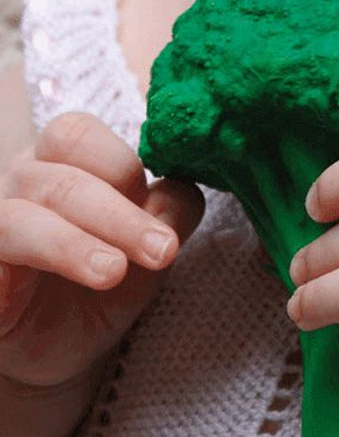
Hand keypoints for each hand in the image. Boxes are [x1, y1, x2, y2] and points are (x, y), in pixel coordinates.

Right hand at [0, 113, 203, 388]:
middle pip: (62, 179)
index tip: (160, 210)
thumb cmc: (105, 274)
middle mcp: (21, 183)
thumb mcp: (150, 245)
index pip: (78, 135)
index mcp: (63, 160)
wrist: (61, 345)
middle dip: (120, 216)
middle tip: (163, 250)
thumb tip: (182, 192)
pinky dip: (15, 269)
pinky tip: (43, 287)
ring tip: (114, 272)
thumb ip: (171, 211)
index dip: (121, 163)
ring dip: (74, 245)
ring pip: (22, 219)